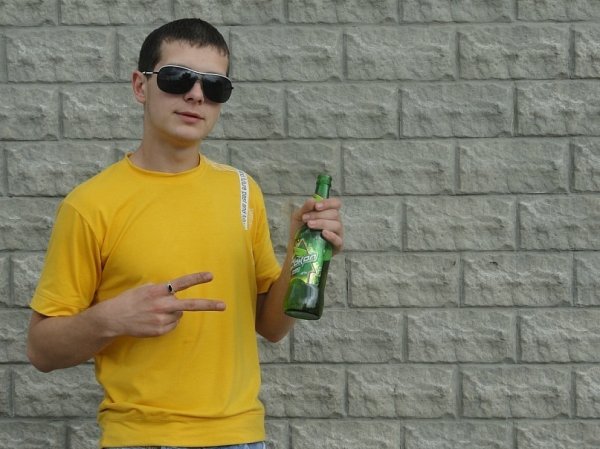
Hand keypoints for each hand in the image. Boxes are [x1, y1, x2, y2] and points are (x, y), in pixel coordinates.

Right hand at [91, 272, 224, 337]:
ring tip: (156, 312)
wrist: (114, 318)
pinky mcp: (159, 330)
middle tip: (223, 306)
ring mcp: (161, 319)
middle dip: (208, 305)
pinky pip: (172, 325)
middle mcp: (162, 304)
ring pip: (179, 315)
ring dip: (173, 313)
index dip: (197, 279)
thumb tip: (175, 293)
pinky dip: (167, 322)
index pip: (181, 283)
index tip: (211, 276)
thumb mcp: (145, 288)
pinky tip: (154, 320)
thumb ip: (162, 289)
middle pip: (190, 305)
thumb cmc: (131, 300)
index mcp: (159, 290)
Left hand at [290, 197, 343, 254]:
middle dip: (318, 215)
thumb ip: (305, 208)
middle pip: (334, 214)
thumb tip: (312, 200)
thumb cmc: (300, 230)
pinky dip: (331, 236)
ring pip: (336, 225)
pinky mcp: (337, 246)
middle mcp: (335, 222)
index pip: (336, 204)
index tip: (316, 206)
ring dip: (322, 223)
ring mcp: (338, 234)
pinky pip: (338, 240)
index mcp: (329, 213)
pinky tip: (323, 233)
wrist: (295, 248)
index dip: (328, 203)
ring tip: (309, 225)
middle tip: (305, 219)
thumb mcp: (299, 217)